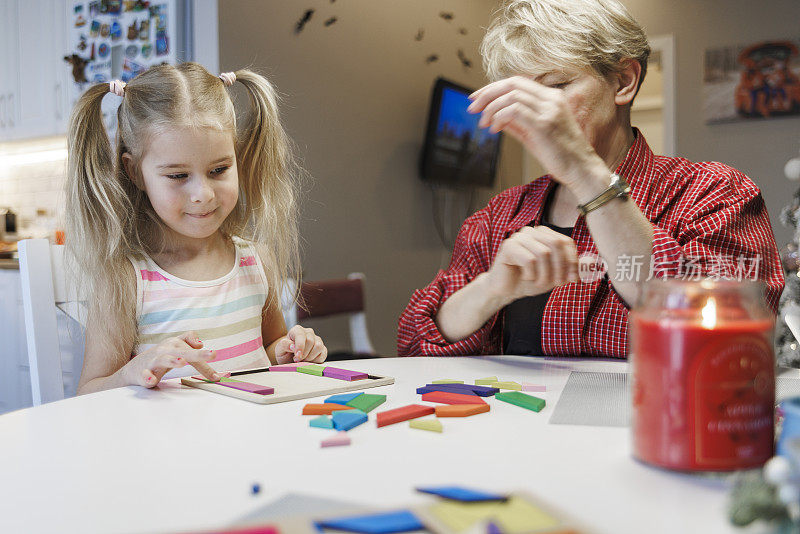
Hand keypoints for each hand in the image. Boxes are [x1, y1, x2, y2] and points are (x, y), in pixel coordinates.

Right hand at [127, 331, 220, 387]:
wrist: (135, 368)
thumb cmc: (161, 356)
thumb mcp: (175, 345)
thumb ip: (189, 340)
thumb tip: (200, 344)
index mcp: (175, 344)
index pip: (192, 348)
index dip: (205, 355)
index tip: (217, 365)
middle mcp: (165, 350)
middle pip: (182, 351)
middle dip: (197, 354)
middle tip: (213, 354)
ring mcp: (153, 362)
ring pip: (163, 359)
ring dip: (172, 361)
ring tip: (182, 363)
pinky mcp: (143, 374)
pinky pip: (145, 376)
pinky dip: (148, 377)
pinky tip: (152, 380)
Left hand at [273, 325, 327, 363]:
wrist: (288, 358)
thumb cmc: (284, 352)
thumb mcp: (279, 349)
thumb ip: (284, 345)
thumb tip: (292, 346)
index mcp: (297, 330)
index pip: (301, 335)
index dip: (300, 346)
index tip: (297, 356)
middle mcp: (308, 333)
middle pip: (310, 341)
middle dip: (304, 354)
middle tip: (297, 360)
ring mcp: (317, 340)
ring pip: (318, 346)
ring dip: (310, 357)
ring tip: (303, 360)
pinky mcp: (322, 348)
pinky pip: (323, 354)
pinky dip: (316, 360)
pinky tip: (309, 361)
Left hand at [468, 76, 607, 192]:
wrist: (581, 170)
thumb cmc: (560, 154)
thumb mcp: (534, 134)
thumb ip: (516, 122)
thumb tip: (493, 115)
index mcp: (551, 97)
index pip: (516, 82)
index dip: (493, 87)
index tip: (476, 98)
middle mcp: (551, 99)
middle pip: (511, 84)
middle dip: (487, 94)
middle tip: (472, 108)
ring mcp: (549, 110)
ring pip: (511, 96)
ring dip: (491, 108)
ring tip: (483, 124)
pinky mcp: (544, 124)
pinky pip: (514, 111)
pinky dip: (498, 117)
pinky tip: (494, 129)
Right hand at [484, 226, 578, 302]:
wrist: (506, 290)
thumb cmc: (530, 280)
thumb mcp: (555, 275)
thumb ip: (572, 268)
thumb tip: (592, 264)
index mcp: (545, 234)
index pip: (566, 242)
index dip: (572, 261)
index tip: (573, 280)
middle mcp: (532, 231)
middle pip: (556, 244)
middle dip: (560, 267)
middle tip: (557, 283)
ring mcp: (519, 237)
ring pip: (543, 253)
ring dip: (545, 274)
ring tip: (540, 283)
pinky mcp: (508, 246)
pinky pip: (529, 259)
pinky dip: (532, 274)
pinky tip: (527, 278)